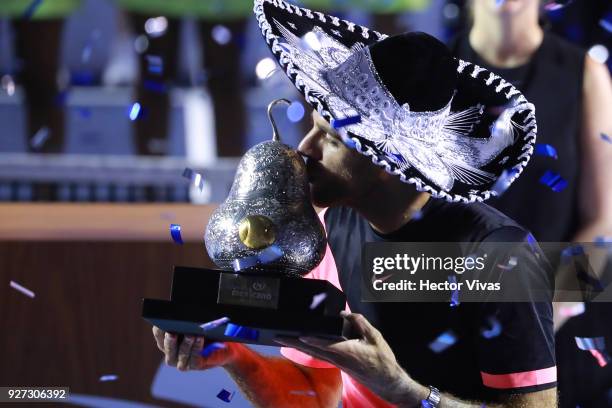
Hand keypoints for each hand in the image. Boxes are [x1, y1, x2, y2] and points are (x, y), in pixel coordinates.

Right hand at [152, 326, 235, 370]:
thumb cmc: (205, 330)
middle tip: (171, 332)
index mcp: (166, 339)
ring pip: (180, 354)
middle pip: (166, 347)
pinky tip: (200, 339)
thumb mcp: (195, 322)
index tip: (161, 323)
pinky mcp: (194, 365)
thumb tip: (184, 311)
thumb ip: (187, 318)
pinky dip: (197, 348)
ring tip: (190, 334)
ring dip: (185, 344)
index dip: (159, 329)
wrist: (223, 347)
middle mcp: (170, 353)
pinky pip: (194, 358)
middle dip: (169, 340)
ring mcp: (182, 362)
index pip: (158, 333)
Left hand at [274, 312, 416, 404]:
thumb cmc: (382, 360)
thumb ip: (360, 323)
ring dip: (296, 345)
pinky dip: (307, 348)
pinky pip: (318, 354)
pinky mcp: (337, 363)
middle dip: (293, 342)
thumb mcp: (375, 337)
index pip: (325, 344)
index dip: (312, 340)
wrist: (386, 380)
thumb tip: (346, 313)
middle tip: (276, 336)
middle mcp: (338, 358)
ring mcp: (336, 362)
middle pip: (311, 349)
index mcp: (347, 351)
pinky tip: (301, 343)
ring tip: (282, 338)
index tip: (300, 335)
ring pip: (312, 352)